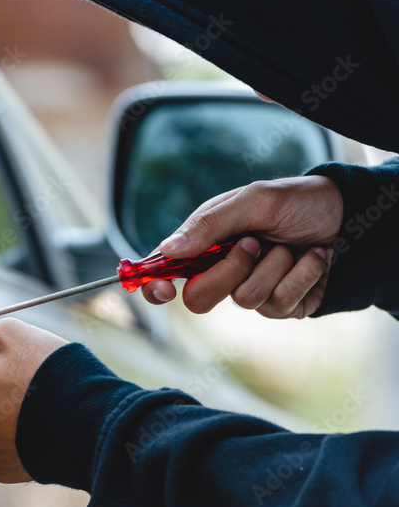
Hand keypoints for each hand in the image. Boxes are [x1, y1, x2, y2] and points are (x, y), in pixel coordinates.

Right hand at [142, 176, 342, 318]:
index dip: (156, 285)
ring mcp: (253, 290)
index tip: (161, 288)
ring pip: (244, 300)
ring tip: (291, 246)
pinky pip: (279, 305)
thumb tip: (168, 249)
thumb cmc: (298, 201)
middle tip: (253, 244)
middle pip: (199, 298)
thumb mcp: (252, 200)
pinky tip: (313, 259)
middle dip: (228, 272)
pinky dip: (300, 277)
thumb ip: (208, 225)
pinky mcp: (283, 305)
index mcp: (206, 243)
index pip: (167, 270)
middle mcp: (224, 270)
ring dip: (274, 268)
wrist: (351, 217)